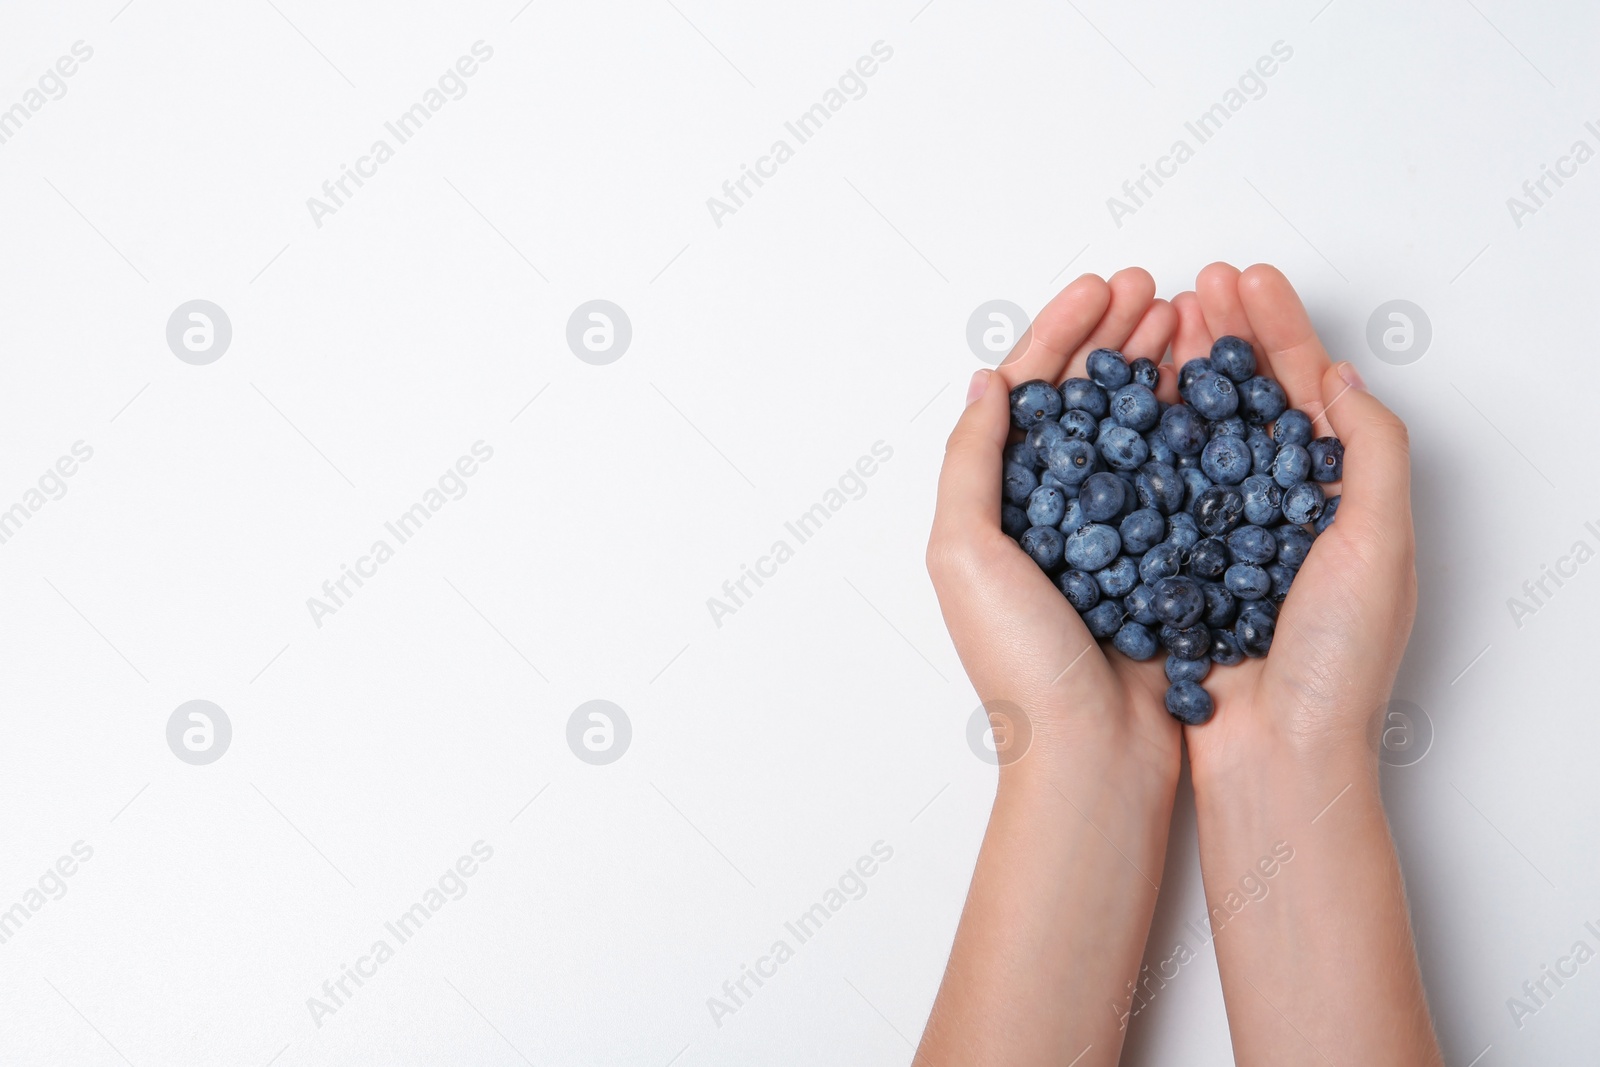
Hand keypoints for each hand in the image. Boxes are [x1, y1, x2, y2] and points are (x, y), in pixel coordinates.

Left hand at [926, 269, 1181, 782]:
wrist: (1094, 754)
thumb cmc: (1022, 664)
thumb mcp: (966, 553)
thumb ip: (970, 463)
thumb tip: (986, 382)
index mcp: (993, 505)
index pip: (1025, 394)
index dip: (1061, 333)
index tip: (1103, 286)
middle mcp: (1046, 513)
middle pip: (1082, 401)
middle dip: (1115, 338)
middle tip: (1155, 289)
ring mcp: (1104, 535)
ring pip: (1131, 429)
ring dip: (1155, 371)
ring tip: (1188, 322)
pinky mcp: (1154, 560)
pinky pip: (1172, 479)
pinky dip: (1189, 431)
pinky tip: (1214, 395)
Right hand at [1169, 263, 1416, 773]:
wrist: (1277, 757)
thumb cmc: (1339, 662)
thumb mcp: (1378, 542)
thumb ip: (1369, 449)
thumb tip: (1338, 375)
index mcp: (1340, 497)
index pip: (1308, 390)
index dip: (1277, 329)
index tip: (1245, 278)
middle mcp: (1280, 510)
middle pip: (1249, 400)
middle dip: (1223, 337)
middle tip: (1192, 284)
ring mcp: (1223, 535)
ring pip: (1198, 435)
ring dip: (1180, 376)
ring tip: (1155, 325)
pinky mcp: (1175, 565)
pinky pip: (1155, 490)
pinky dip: (1142, 442)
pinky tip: (1123, 406)